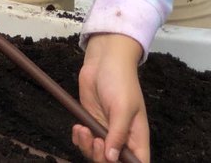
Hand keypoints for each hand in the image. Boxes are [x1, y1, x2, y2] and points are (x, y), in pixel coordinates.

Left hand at [72, 34, 147, 162]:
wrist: (103, 61)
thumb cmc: (120, 82)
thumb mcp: (123, 108)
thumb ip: (118, 134)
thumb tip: (112, 158)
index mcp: (137, 138)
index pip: (137, 162)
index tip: (112, 159)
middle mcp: (121, 138)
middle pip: (111, 161)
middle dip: (100, 156)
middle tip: (96, 140)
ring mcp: (105, 130)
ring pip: (95, 153)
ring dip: (87, 147)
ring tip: (83, 129)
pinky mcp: (90, 121)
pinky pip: (84, 140)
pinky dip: (78, 138)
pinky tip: (77, 127)